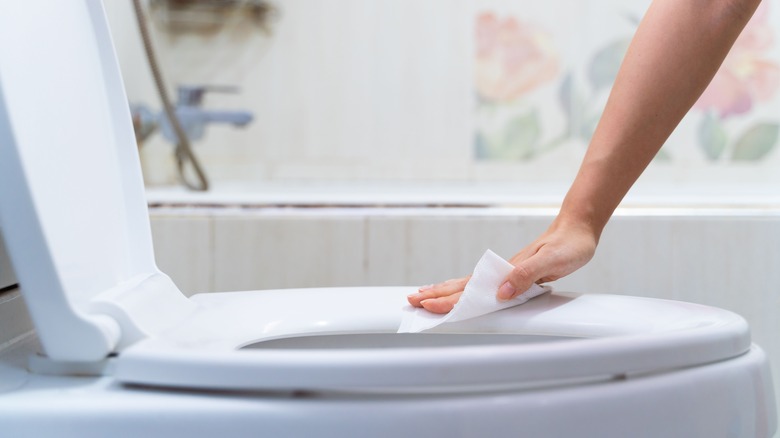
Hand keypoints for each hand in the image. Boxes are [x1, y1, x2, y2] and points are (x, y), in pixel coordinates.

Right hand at [407, 221, 597, 313]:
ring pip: (468, 284)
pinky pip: (483, 285)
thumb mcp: (551, 261)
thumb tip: (500, 293)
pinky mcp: (514, 273)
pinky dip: (465, 290)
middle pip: (462, 285)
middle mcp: (501, 271)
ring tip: (426, 295)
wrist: (578, 228)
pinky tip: (461, 292)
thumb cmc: (568, 245)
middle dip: (436, 294)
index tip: (428, 305)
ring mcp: (505, 272)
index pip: (470, 288)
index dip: (449, 299)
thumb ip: (526, 276)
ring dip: (445, 291)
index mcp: (506, 270)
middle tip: (411, 300)